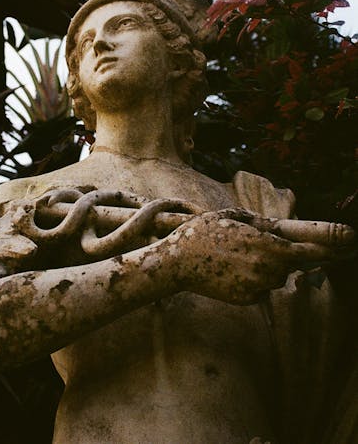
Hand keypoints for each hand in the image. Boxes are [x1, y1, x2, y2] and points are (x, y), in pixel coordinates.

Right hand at [166, 208, 354, 304]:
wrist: (176, 264)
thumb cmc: (201, 233)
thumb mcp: (230, 216)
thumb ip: (259, 223)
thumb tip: (275, 228)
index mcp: (265, 245)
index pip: (307, 253)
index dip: (327, 250)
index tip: (344, 245)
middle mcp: (266, 268)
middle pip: (290, 265)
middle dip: (283, 256)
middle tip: (262, 247)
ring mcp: (256, 287)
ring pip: (275, 277)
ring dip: (266, 267)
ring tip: (235, 255)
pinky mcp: (246, 300)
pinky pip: (260, 289)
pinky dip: (252, 280)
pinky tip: (229, 270)